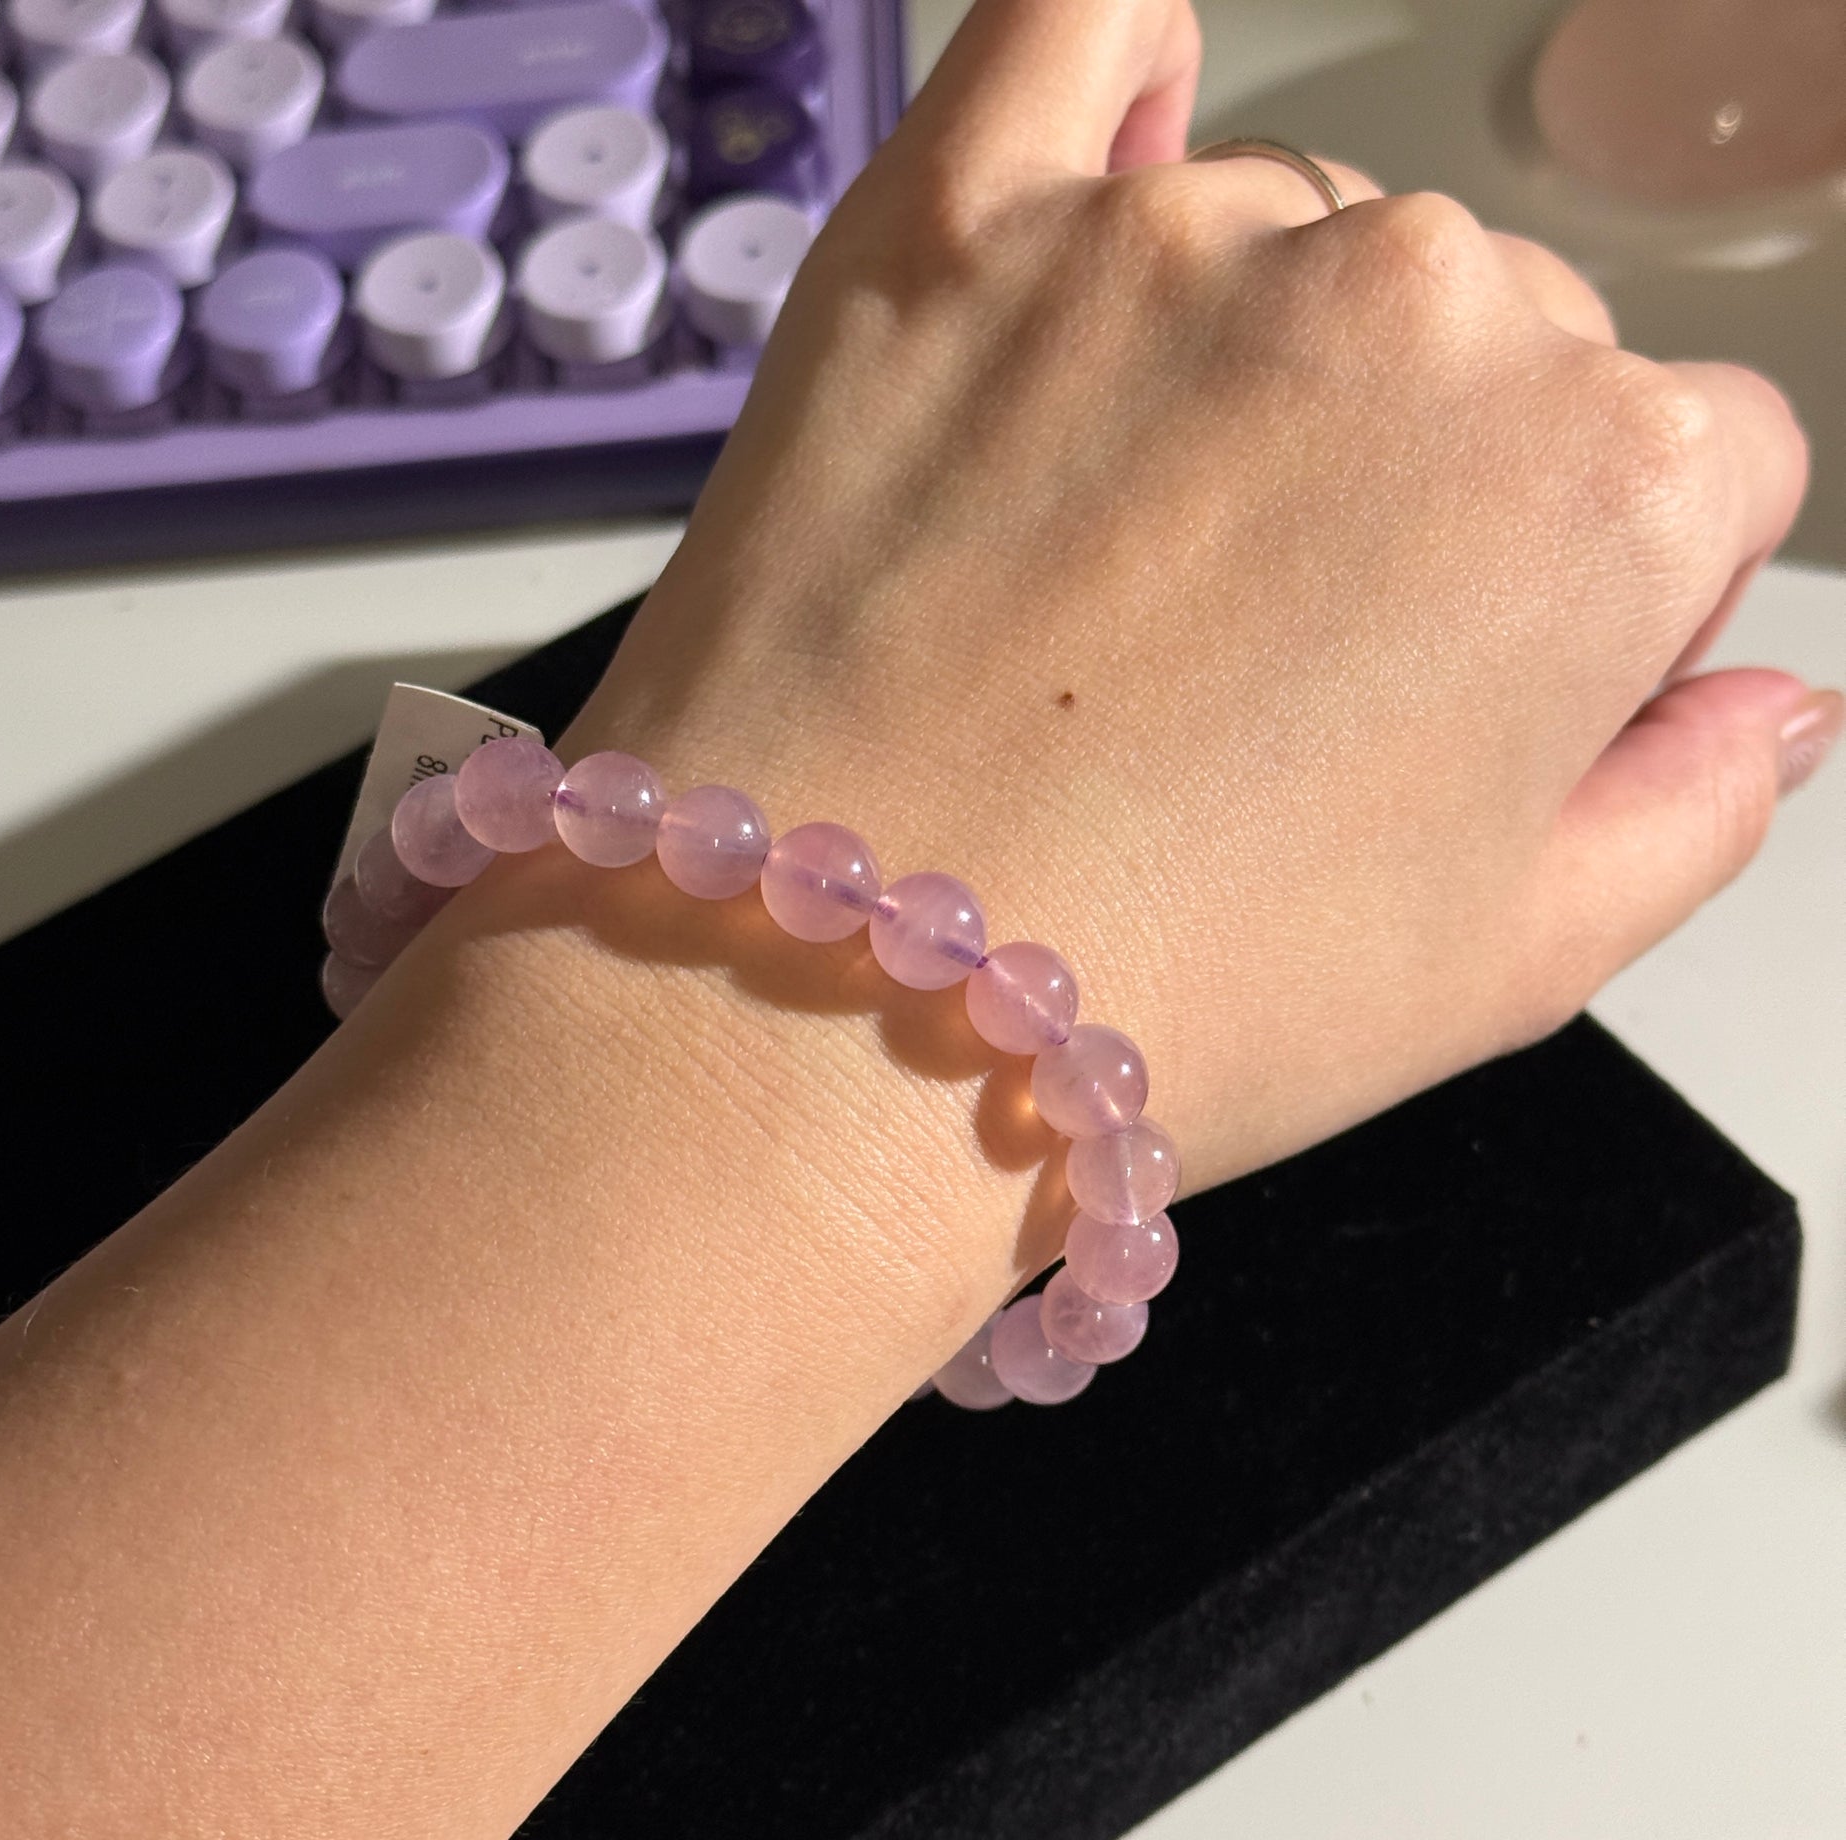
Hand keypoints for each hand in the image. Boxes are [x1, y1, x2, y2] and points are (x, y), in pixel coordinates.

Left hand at [570, 0, 1829, 1192]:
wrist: (830, 1000)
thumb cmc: (1169, 1000)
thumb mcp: (1510, 966)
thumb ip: (1689, 804)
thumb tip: (1767, 703)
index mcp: (1596, 484)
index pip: (1688, 464)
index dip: (1593, 593)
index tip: (1470, 684)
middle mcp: (1418, 308)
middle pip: (1498, 338)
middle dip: (1424, 483)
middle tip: (1260, 661)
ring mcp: (1172, 241)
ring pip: (1299, 237)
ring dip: (1257, 362)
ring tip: (1119, 566)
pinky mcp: (954, 225)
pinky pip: (1067, 35)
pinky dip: (1107, 70)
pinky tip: (1114, 151)